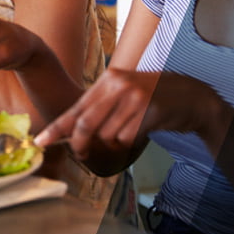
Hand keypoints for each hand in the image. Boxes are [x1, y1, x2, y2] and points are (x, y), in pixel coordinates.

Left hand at [35, 70, 228, 160]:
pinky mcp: (148, 112)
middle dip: (79, 144)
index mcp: (108, 79)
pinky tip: (141, 131)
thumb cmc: (153, 97)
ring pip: (107, 135)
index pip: (76, 108)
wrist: (193, 96)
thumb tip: (72, 132)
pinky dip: (129, 142)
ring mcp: (134, 98)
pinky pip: (126, 138)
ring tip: (128, 131)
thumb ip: (100, 107)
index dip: (57, 127)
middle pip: (85, 124)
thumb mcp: (123, 92)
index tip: (41, 141)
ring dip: (113, 142)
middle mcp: (118, 85)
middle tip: (80, 154)